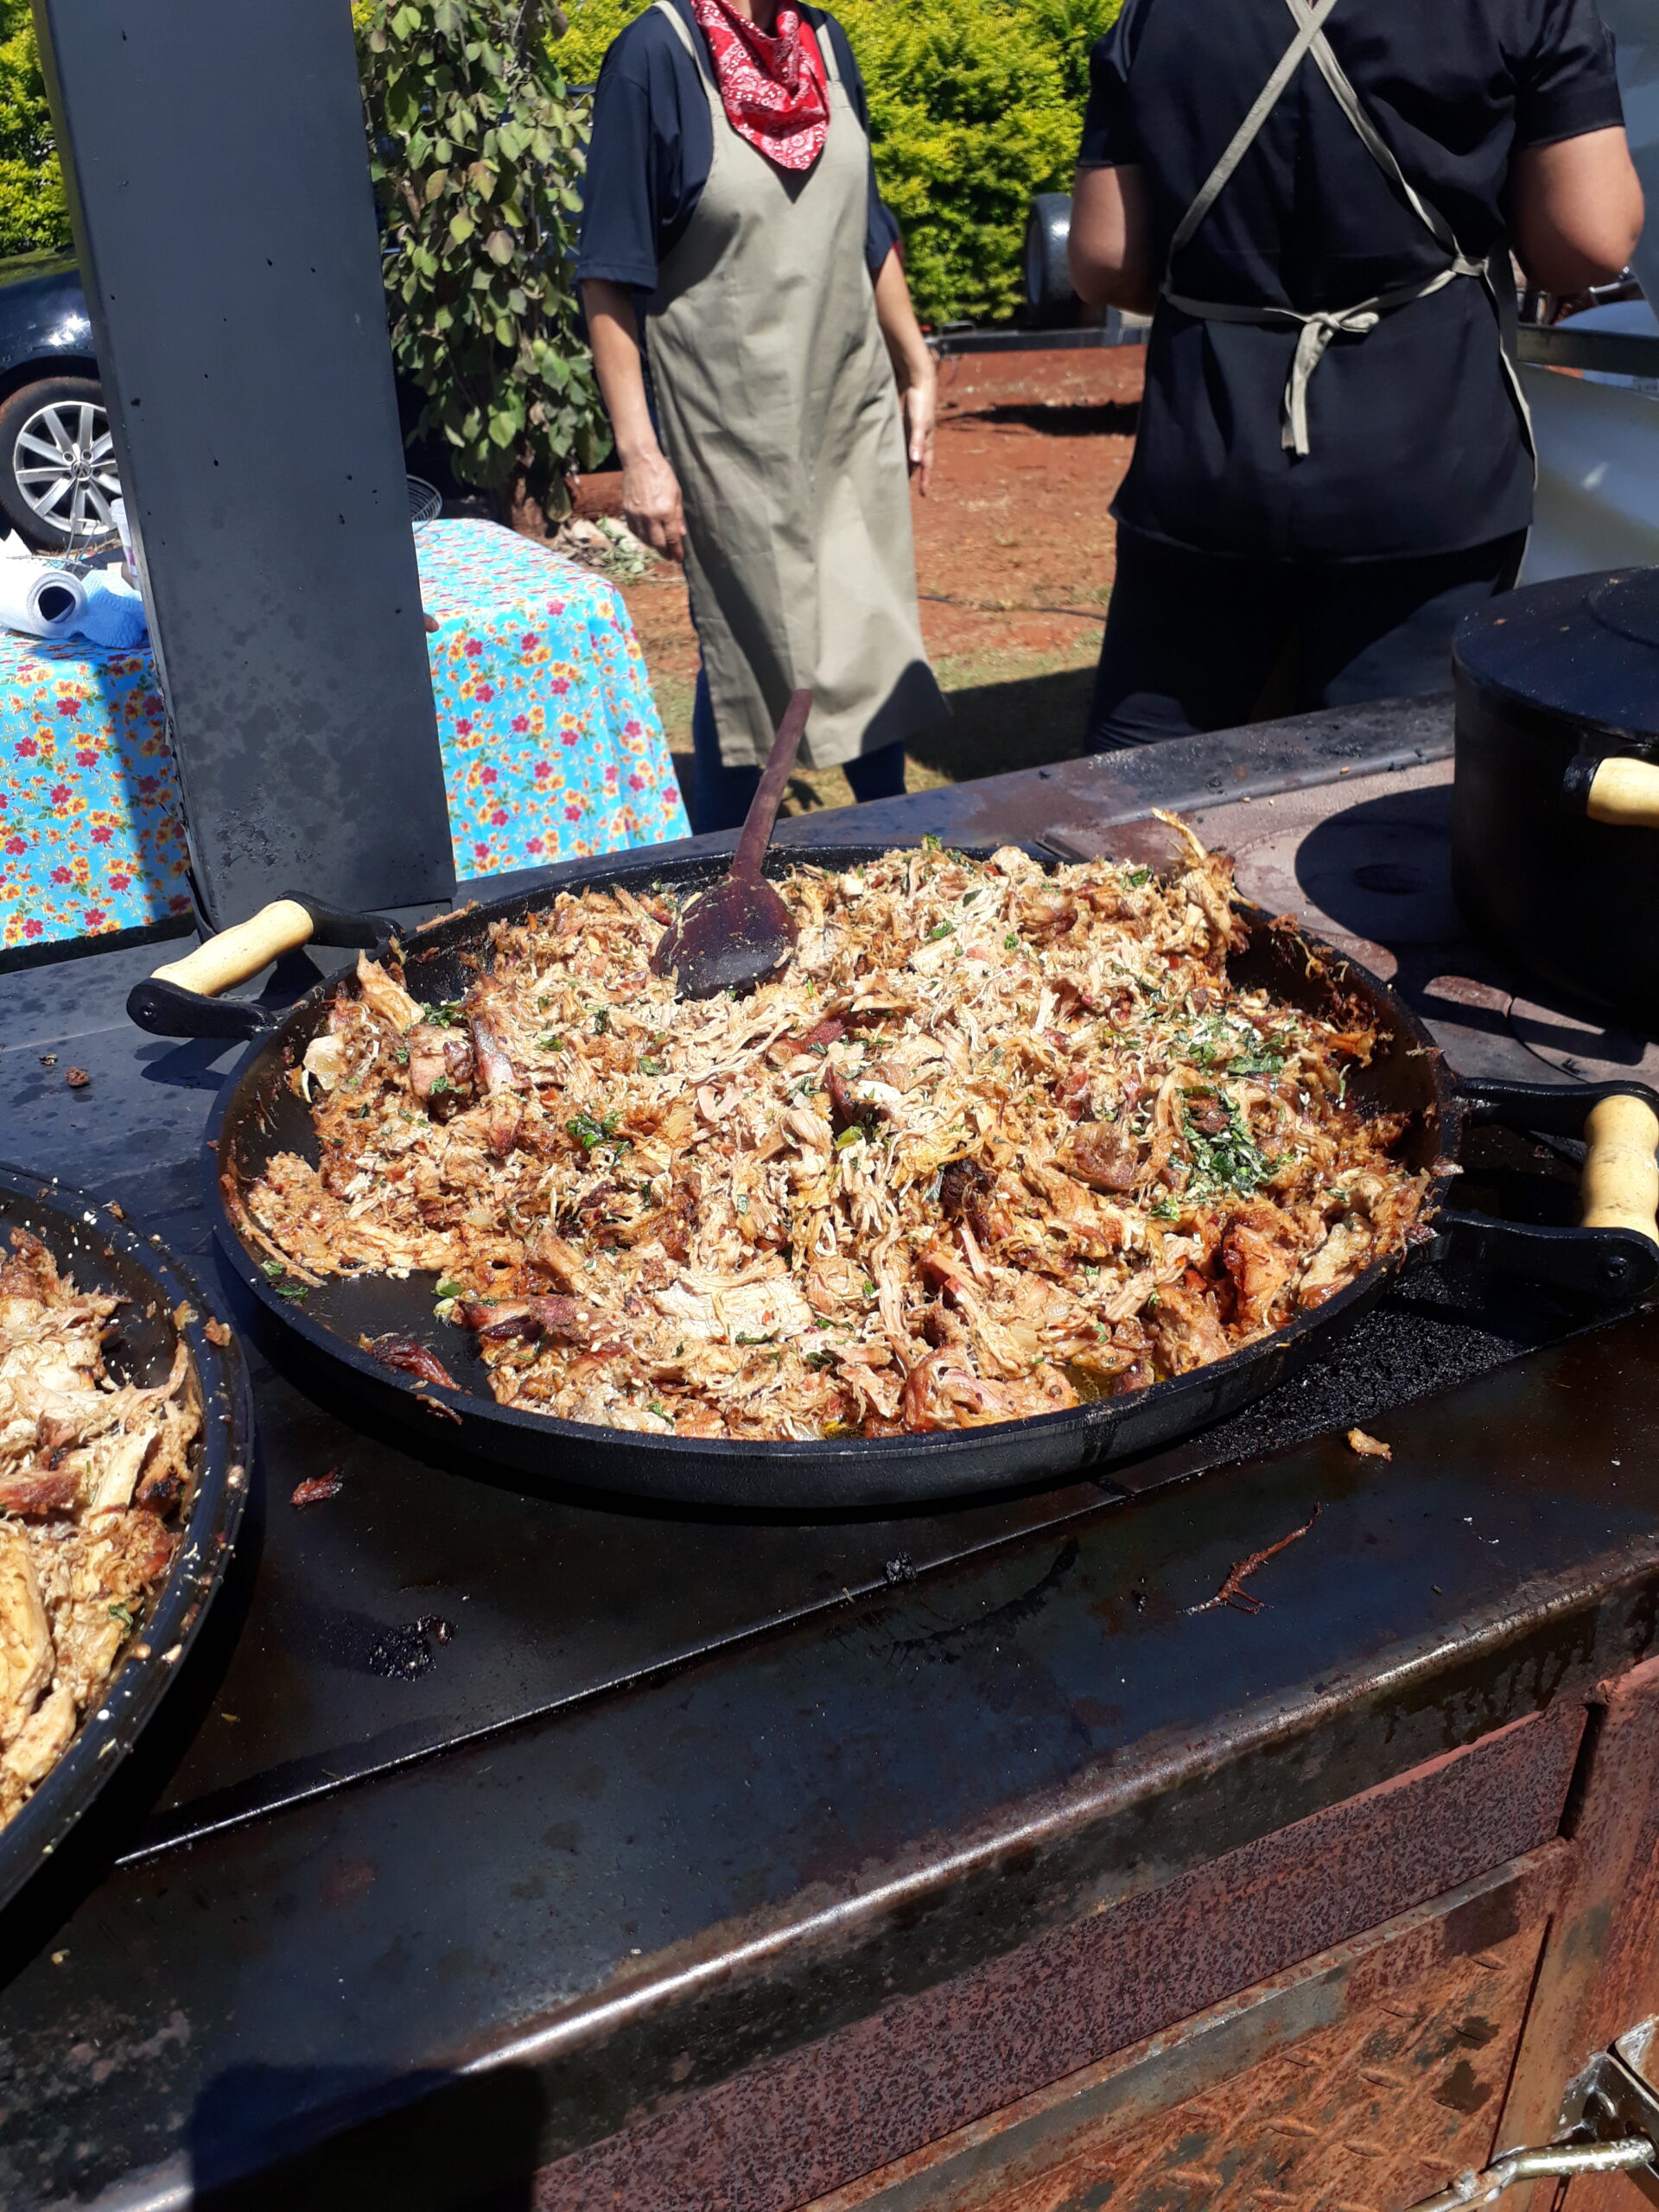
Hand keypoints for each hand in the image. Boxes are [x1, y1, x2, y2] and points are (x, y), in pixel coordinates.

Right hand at [621, 446, 686, 562]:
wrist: (639, 460)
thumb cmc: (661, 474)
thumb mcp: (676, 494)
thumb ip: (678, 516)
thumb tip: (681, 534)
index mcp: (665, 511)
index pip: (672, 539)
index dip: (676, 551)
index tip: (679, 559)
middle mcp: (650, 517)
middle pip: (658, 544)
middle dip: (665, 553)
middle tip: (670, 556)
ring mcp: (637, 515)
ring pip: (645, 540)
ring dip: (654, 546)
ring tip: (660, 546)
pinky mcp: (627, 512)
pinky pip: (635, 532)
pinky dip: (642, 537)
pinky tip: (648, 536)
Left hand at [900, 365, 935, 496]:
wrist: (918, 378)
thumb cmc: (920, 401)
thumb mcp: (918, 423)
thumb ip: (916, 441)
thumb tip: (915, 462)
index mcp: (926, 439)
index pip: (927, 464)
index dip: (925, 479)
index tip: (924, 494)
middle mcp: (920, 436)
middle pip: (917, 460)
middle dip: (912, 473)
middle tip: (904, 488)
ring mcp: (912, 429)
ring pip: (908, 450)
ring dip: (904, 461)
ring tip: (895, 473)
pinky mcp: (904, 420)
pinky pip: (901, 439)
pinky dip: (896, 447)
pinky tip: (888, 450)